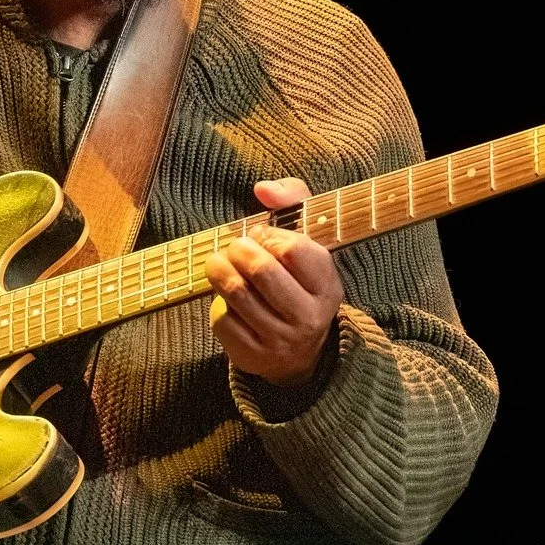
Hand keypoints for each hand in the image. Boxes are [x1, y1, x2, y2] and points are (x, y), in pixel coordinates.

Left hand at [205, 177, 344, 387]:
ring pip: (236, 293)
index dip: (270, 236)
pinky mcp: (253, 356)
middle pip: (261, 270)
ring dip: (218, 269)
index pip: (294, 250)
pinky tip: (224, 297)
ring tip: (219, 262)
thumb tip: (262, 189)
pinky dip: (216, 302)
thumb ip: (292, 200)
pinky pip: (222, 320)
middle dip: (239, 250)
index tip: (262, 237)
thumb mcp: (307, 240)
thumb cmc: (297, 280)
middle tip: (235, 247)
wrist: (299, 351)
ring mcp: (281, 340)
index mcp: (328, 287)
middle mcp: (309, 317)